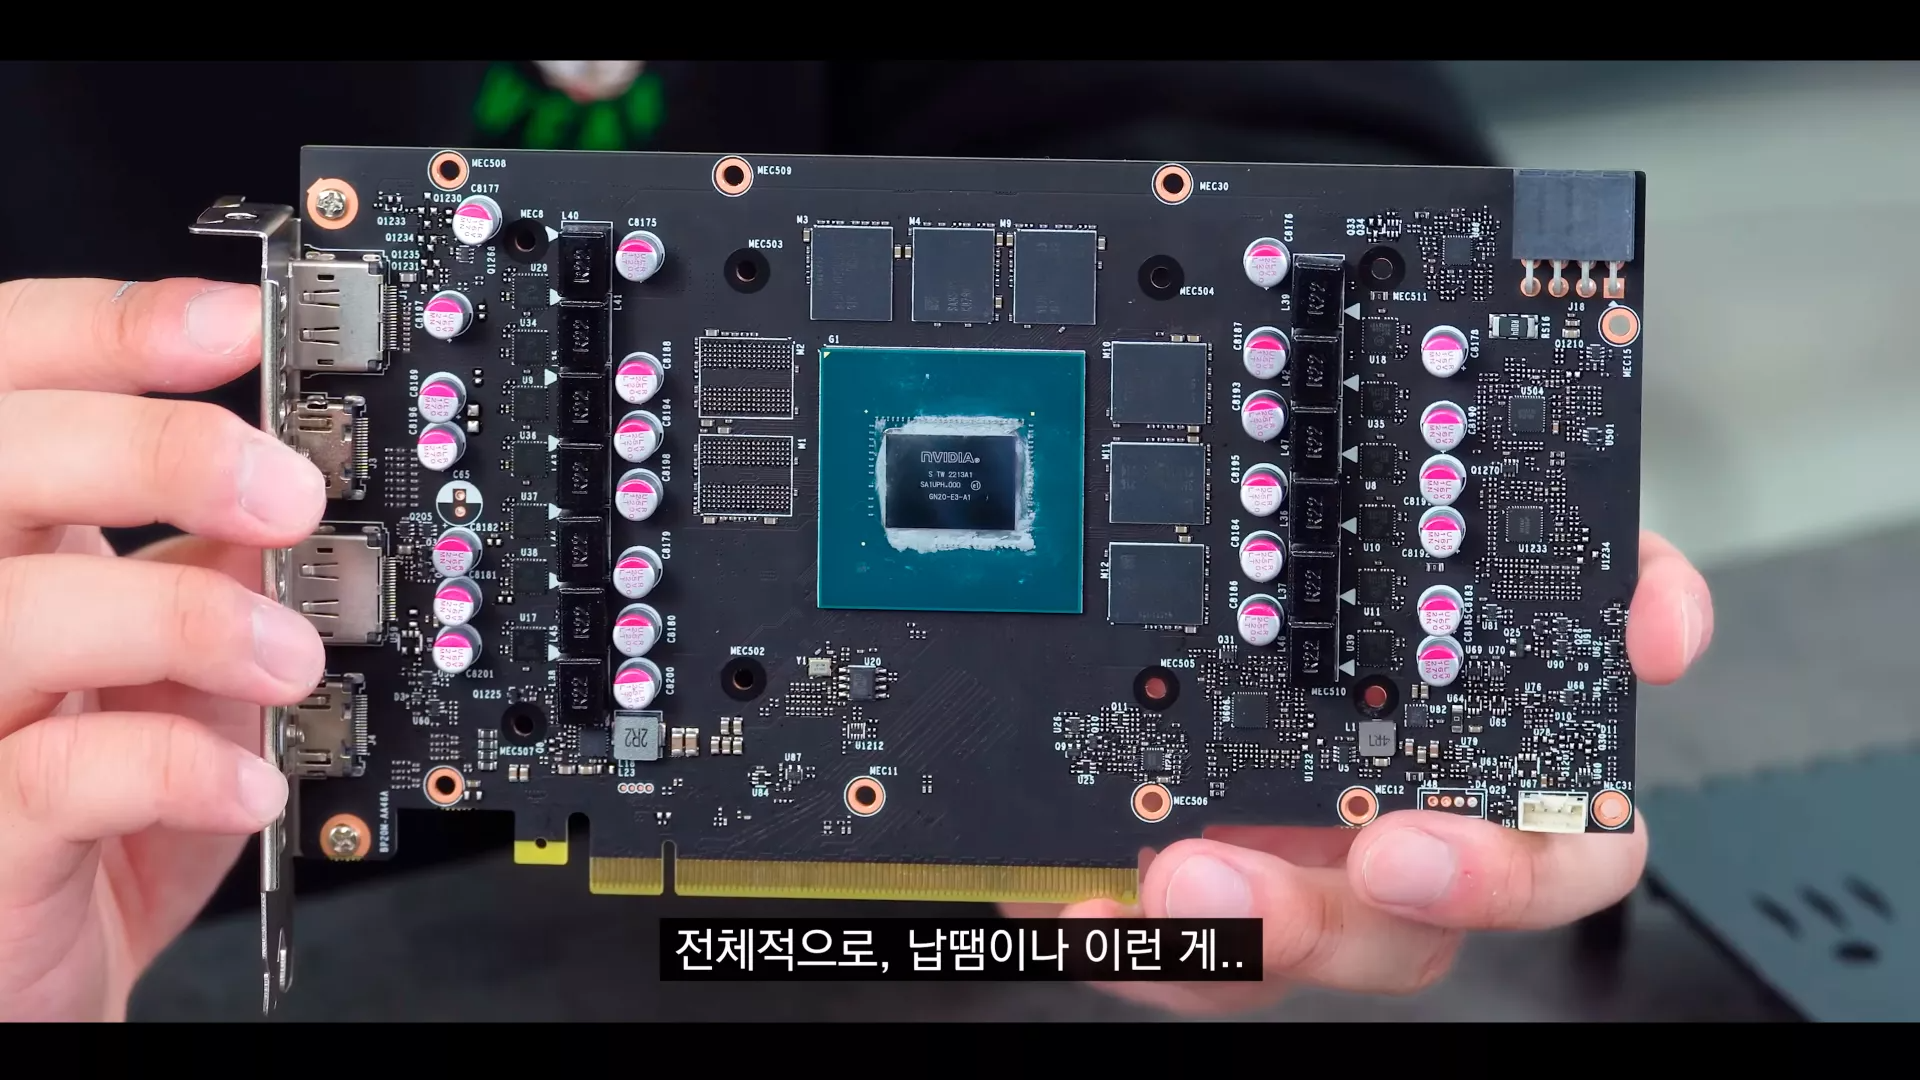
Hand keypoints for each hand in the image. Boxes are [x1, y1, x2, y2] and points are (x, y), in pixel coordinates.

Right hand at [0, 278, 325, 1020]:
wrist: (51, 961)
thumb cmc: (102, 798)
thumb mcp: (178, 664)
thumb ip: (217, 573)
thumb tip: (302, 493)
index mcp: (3, 535)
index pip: (8, 379)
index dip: (109, 329)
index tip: (237, 323)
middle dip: (155, 449)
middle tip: (290, 493)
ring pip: (16, 608)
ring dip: (182, 616)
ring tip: (293, 659)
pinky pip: (56, 772)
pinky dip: (175, 765)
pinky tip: (251, 781)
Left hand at [1005, 530, 1710, 1013]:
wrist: (1230, 582)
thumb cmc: (1388, 594)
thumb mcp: (1492, 545)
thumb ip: (1600, 570)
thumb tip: (1661, 626)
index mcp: (1494, 774)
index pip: (1562, 860)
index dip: (1508, 872)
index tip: (1410, 846)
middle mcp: (1400, 840)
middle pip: (1409, 927)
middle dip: (1326, 917)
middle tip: (1279, 866)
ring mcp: (1294, 871)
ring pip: (1280, 951)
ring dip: (1226, 933)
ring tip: (1171, 880)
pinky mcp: (1189, 885)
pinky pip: (1163, 945)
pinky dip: (1117, 934)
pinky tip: (1072, 900)